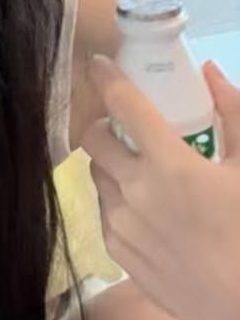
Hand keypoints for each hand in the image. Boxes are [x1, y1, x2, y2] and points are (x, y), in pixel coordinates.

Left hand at [80, 53, 239, 319]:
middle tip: (124, 129)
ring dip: (110, 165)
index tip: (98, 64)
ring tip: (138, 171)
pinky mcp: (118, 254)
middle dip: (103, 126)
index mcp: (169, 163)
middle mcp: (135, 190)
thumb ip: (234, 115)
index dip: (106, 78)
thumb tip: (209, 72)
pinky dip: (116, 201)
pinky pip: (103, 213)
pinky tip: (143, 209)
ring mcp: (122, 224)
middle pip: (93, 140)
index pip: (123, 105)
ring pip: (97, 176)